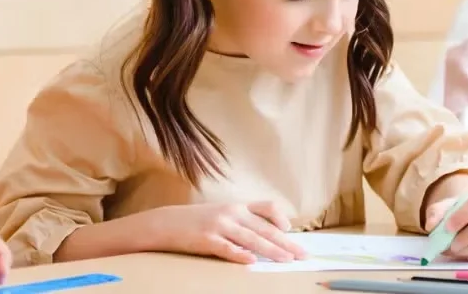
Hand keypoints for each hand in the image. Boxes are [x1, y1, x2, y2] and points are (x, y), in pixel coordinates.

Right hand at [149, 202, 308, 264]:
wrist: (165, 223)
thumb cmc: (197, 221)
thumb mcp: (221, 213)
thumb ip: (242, 220)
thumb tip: (265, 235)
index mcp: (236, 206)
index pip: (265, 207)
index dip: (280, 217)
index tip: (290, 230)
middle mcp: (231, 213)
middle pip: (264, 228)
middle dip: (286, 242)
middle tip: (302, 254)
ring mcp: (219, 226)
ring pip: (251, 239)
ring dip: (271, 250)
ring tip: (286, 259)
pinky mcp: (206, 240)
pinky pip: (227, 248)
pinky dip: (240, 254)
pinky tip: (251, 261)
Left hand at [424, 191, 467, 261]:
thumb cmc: (461, 211)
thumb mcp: (448, 206)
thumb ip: (437, 212)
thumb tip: (430, 225)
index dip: (463, 215)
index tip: (447, 227)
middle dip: (467, 236)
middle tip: (450, 244)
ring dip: (467, 250)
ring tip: (451, 250)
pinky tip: (459, 253)